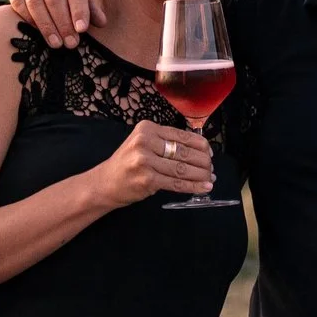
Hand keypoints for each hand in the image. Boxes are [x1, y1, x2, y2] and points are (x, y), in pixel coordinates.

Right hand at [10, 0, 103, 47]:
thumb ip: (96, 7)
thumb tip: (101, 22)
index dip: (78, 10)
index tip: (82, 29)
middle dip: (63, 23)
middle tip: (71, 43)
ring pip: (35, 2)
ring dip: (46, 26)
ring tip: (57, 44)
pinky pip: (19, 4)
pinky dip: (29, 20)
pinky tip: (39, 34)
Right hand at [91, 121, 213, 208]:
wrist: (105, 183)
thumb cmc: (128, 163)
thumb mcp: (144, 143)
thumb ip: (166, 142)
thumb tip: (201, 150)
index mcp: (147, 128)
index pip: (182, 136)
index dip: (200, 145)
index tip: (209, 153)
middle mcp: (145, 142)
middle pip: (184, 152)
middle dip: (203, 162)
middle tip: (211, 168)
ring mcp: (145, 162)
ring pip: (182, 169)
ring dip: (200, 175)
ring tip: (210, 178)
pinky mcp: (148, 180)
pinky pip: (177, 183)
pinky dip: (193, 186)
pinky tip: (204, 187)